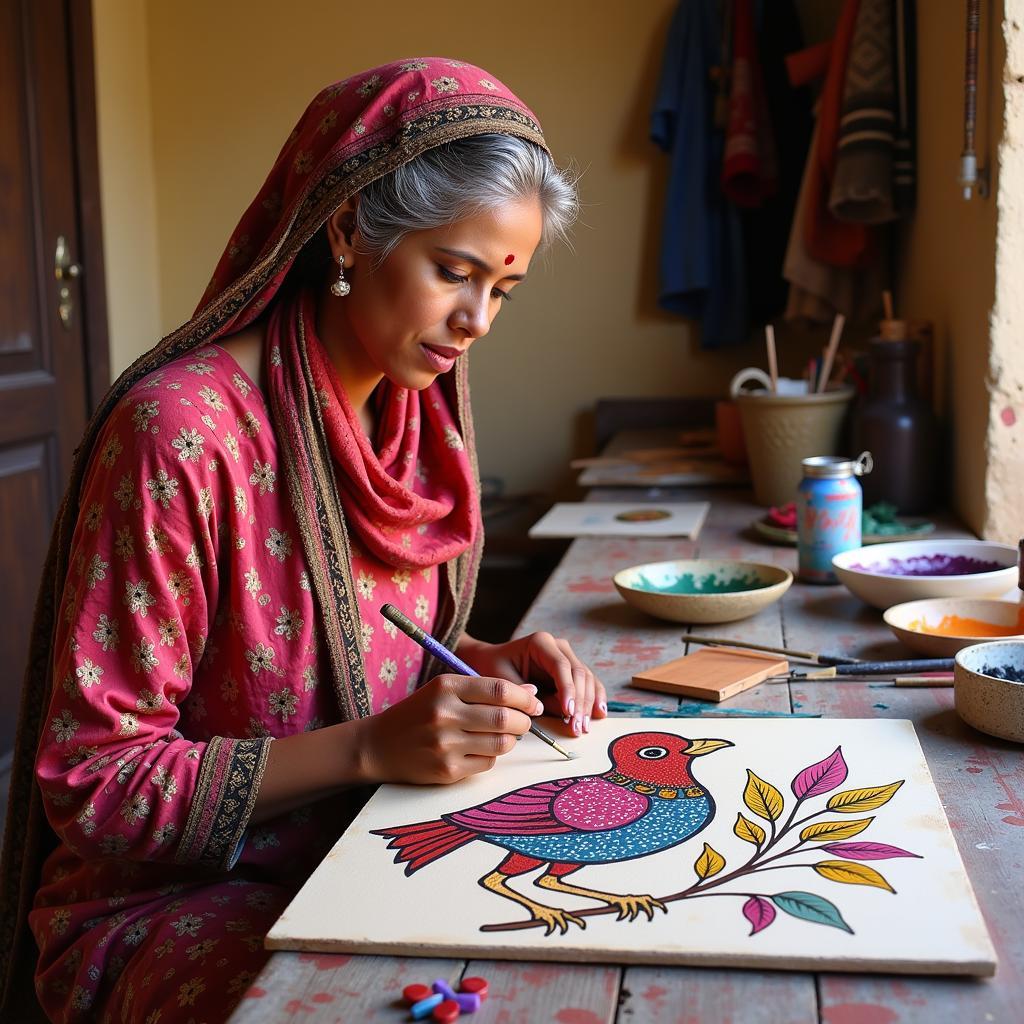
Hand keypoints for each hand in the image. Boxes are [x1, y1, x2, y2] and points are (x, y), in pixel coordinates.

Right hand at [359, 674, 543, 785]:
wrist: (378, 745)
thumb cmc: (419, 713)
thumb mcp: (445, 691)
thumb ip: (486, 690)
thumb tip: (532, 694)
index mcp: (446, 686)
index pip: (499, 690)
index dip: (524, 698)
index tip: (533, 703)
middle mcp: (445, 713)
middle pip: (504, 718)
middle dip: (524, 721)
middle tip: (525, 722)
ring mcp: (445, 744)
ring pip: (501, 743)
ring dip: (511, 740)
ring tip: (504, 735)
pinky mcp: (447, 770)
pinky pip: (487, 764)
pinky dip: (492, 757)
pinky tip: (481, 750)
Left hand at [458, 633, 607, 736]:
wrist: (492, 661)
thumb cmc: (494, 668)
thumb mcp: (502, 680)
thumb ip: (525, 693)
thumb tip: (550, 708)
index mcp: (541, 642)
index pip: (561, 666)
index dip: (568, 689)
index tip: (568, 712)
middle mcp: (558, 646)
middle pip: (579, 673)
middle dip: (580, 702)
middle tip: (576, 727)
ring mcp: (568, 657)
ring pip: (587, 679)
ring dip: (588, 705)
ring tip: (583, 727)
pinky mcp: (572, 670)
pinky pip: (589, 683)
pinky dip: (595, 698)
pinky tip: (599, 713)